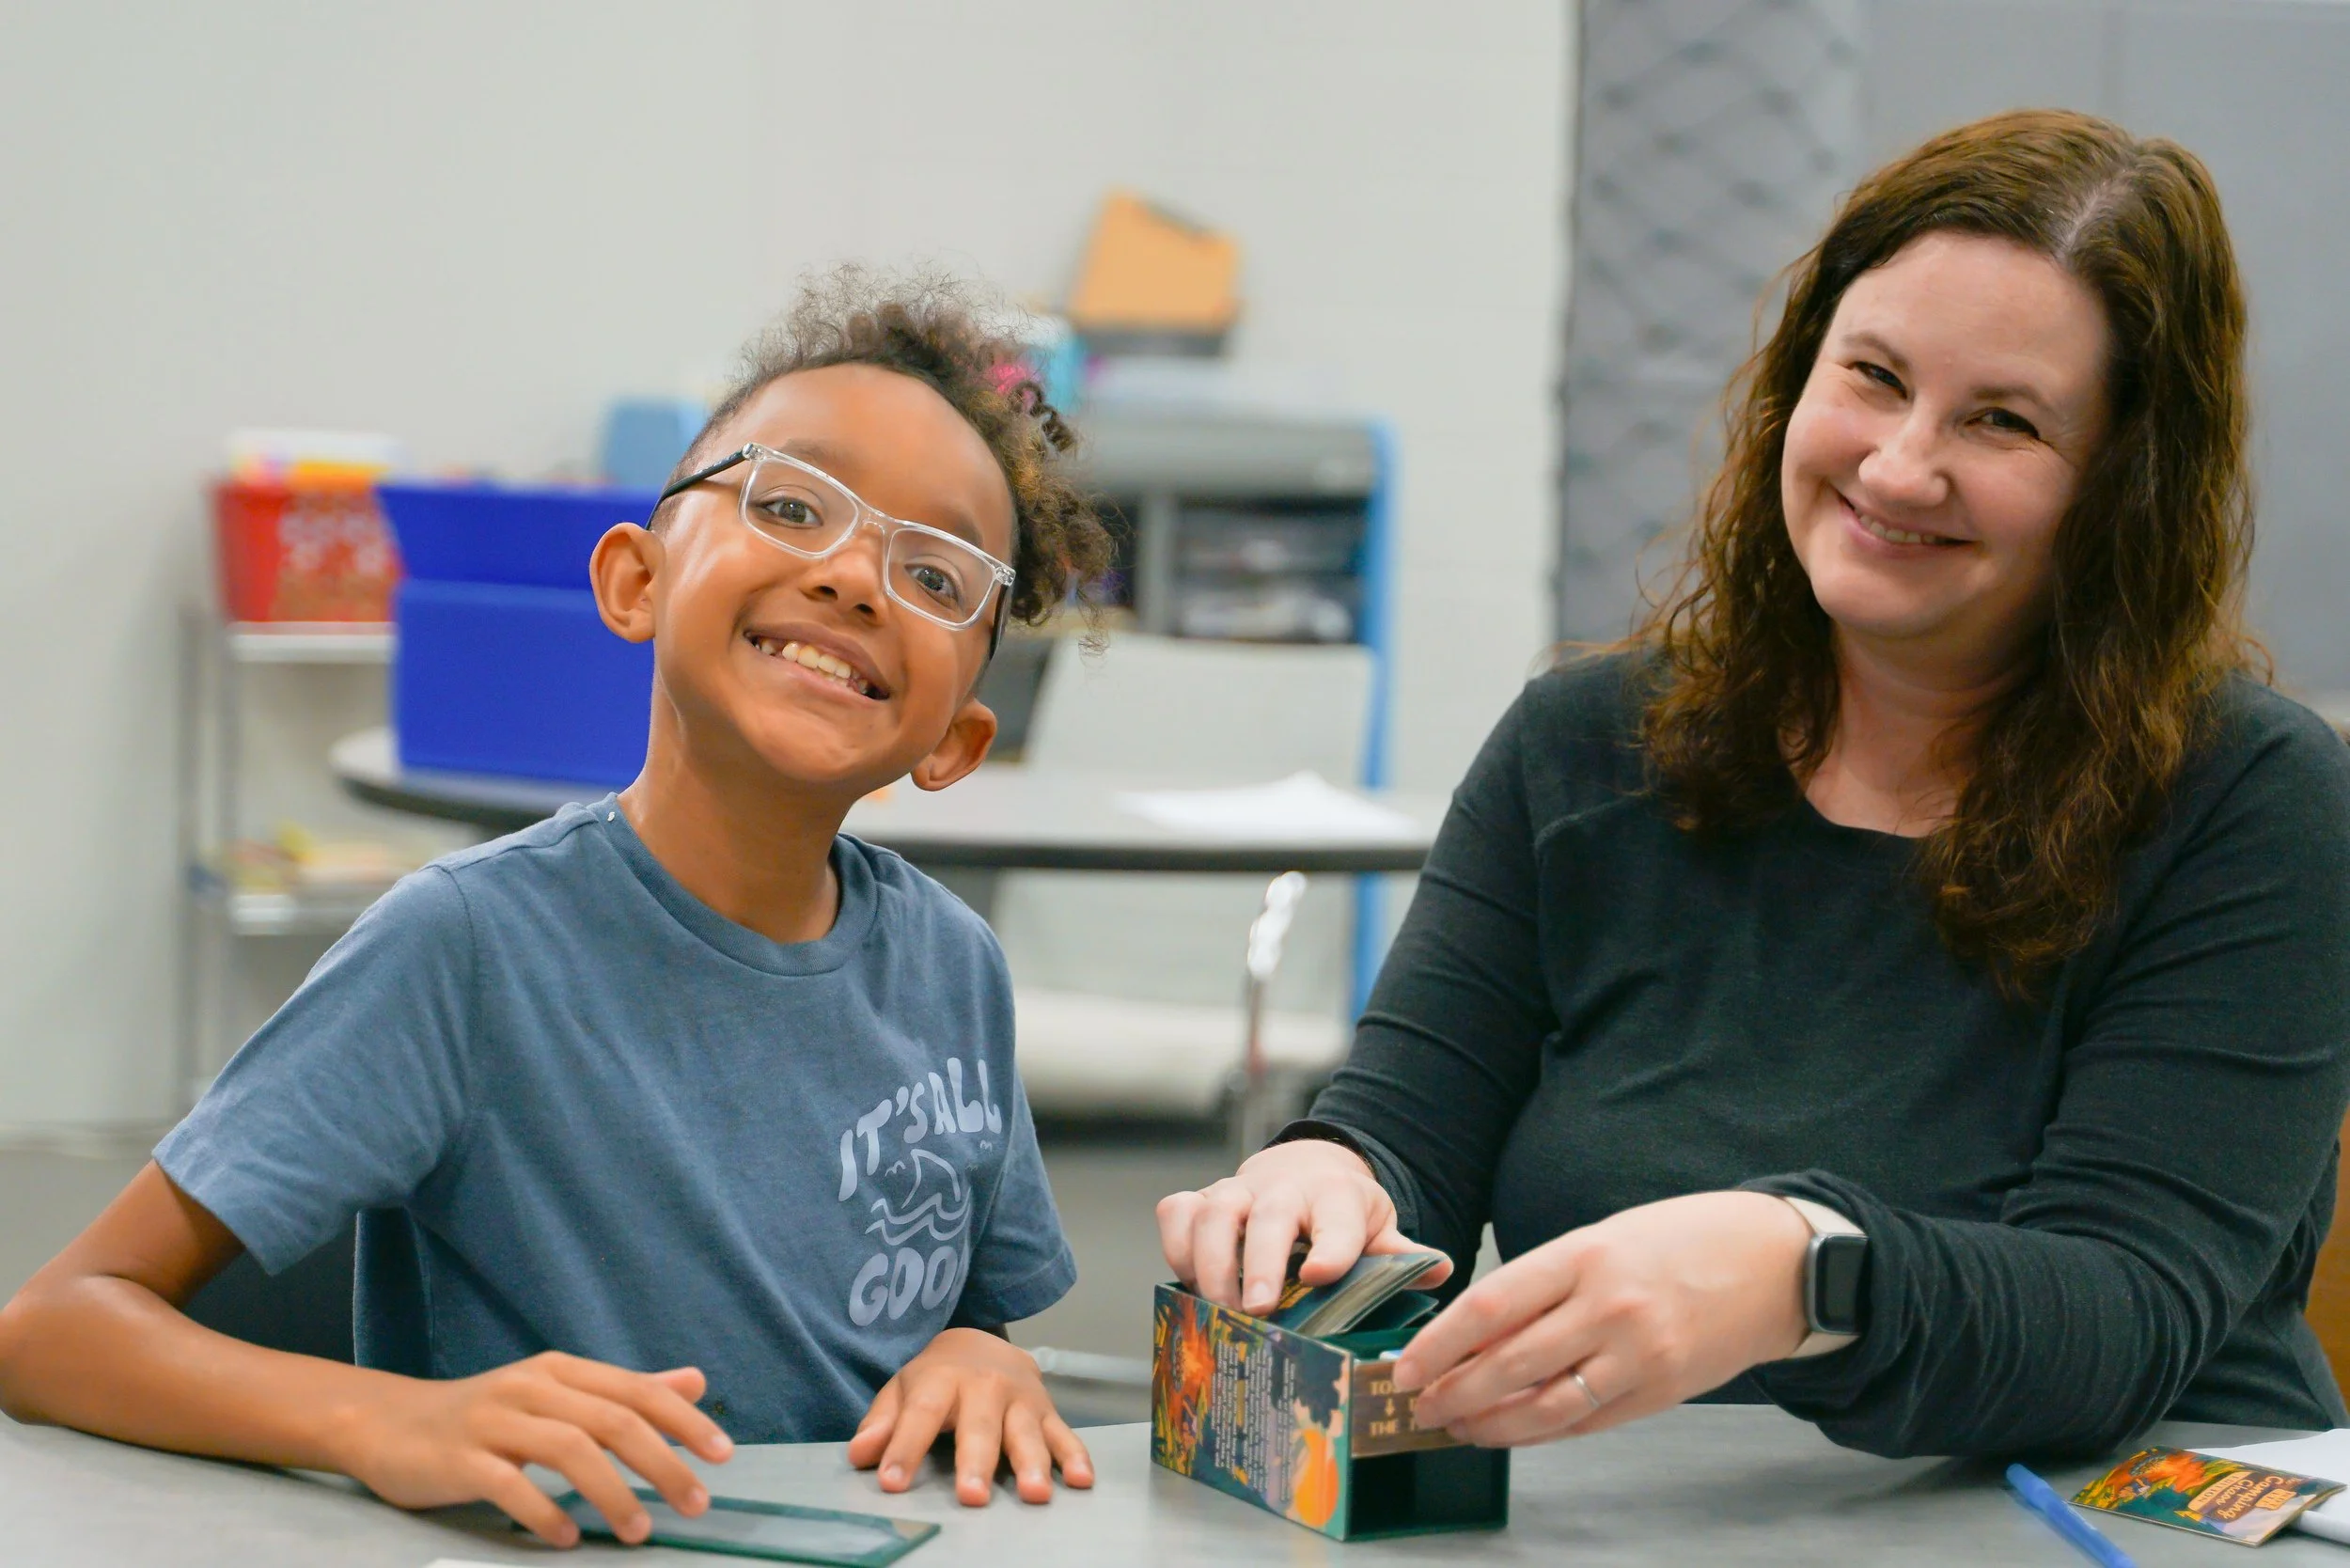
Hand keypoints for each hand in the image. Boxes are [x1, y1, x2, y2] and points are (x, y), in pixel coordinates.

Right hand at [330, 1350, 733, 1547]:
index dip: (683, 1421)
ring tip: (639, 1531)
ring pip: (568, 1449)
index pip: (635, 1391)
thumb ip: (624, 1392)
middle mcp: (531, 1387)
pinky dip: (544, 1512)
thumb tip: (694, 1381)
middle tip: (695, 1503)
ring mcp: (493, 1421)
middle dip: (661, 1463)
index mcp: (561, 1370)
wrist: (387, 1425)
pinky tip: (567, 1538)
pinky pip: (509, 1484)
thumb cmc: (486, 1416)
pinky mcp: (459, 1459)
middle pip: (611, 1420)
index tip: (723, 1454)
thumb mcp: (556, 1394)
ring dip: (612, 1493)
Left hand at [848, 1328, 1092, 1505]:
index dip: (905, 1448)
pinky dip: (1075, 1457)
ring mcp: (1021, 1400)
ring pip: (1026, 1433)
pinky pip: (1065, 1435)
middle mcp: (985, 1387)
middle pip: (980, 1427)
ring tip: (1034, 1493)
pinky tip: (1080, 1480)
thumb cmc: (937, 1378)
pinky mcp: (1047, 1412)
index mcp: (942, 1380)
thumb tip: (859, 1454)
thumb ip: (881, 1422)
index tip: (892, 1481)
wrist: (984, 1343)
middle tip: (972, 1496)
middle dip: (976, 1462)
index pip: (921, 1414)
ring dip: (1032, 1463)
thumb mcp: (902, 1389)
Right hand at [1156, 1137, 1451, 1315]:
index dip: (1332, 1247)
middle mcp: (1282, 1189)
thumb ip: (1400, 1253)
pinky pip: (1176, 1212)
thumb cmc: (1338, 1211)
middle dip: (1261, 1261)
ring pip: (1213, 1212)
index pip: (1338, 1219)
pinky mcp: (1200, 1200)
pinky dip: (1176, 1246)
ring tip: (1220, 1310)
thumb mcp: (1376, 1227)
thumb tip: (1439, 1269)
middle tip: (1260, 1307)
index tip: (1321, 1276)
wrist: (1303, 1171)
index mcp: (1336, 1197)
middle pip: (1268, 1215)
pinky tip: (1189, 1284)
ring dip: (1213, 1263)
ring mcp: (1236, 1192)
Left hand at [1396, 1192, 1810, 1445]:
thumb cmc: (1683, 1239)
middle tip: (1418, 1403)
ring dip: (1489, 1423)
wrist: (1776, 1263)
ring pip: (1544, 1406)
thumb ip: (1545, 1283)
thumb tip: (1477, 1328)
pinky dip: (1539, 1432)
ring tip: (1456, 1426)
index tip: (1407, 1364)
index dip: (1439, 1345)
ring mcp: (1639, 1356)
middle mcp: (1609, 1308)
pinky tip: (1509, 1432)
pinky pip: (1585, 1421)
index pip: (1490, 1307)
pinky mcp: (1661, 1392)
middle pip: (1509, 1363)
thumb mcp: (1605, 1237)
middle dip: (1452, 1391)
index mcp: (1585, 1255)